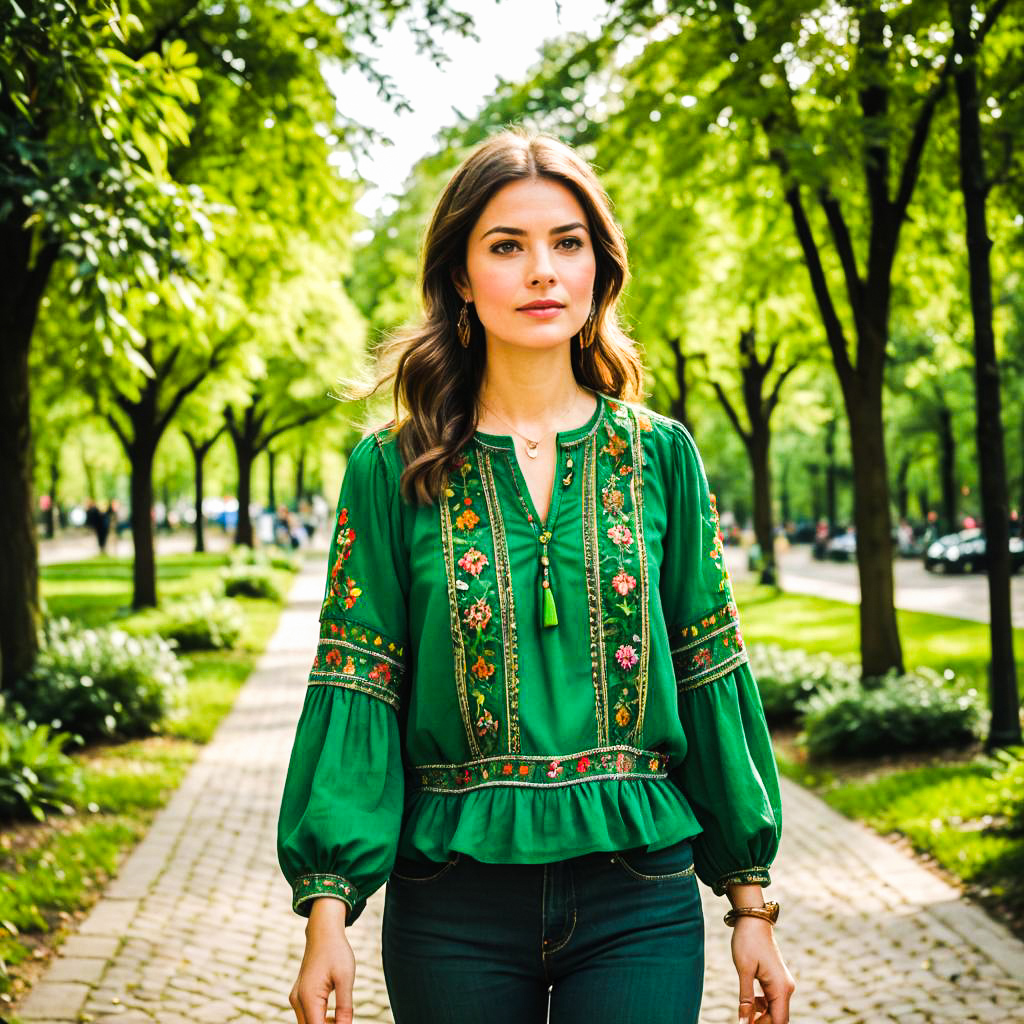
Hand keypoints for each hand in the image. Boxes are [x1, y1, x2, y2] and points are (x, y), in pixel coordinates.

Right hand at [289, 898, 355, 1023]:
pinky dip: (319, 1020)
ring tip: (342, 1019)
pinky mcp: (299, 995)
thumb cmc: (336, 952)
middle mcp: (297, 1000)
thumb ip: (345, 1008)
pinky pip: (307, 1015)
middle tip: (345, 1021)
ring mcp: (296, 998)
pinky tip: (334, 1016)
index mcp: (308, 997)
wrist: (323, 932)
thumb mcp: (345, 979)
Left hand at [730, 916, 794, 1023]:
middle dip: (762, 1023)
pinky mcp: (776, 980)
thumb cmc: (747, 942)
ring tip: (744, 1012)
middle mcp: (786, 988)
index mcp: (781, 988)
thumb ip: (746, 998)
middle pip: (777, 1018)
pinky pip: (772, 1001)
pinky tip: (749, 1002)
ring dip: (761, 1016)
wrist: (753, 919)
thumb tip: (744, 1023)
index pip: (778, 1021)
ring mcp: (782, 983)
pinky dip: (761, 1006)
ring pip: (774, 1011)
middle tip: (743, 1021)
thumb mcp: (744, 970)